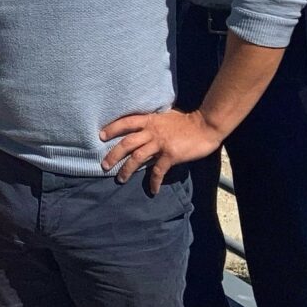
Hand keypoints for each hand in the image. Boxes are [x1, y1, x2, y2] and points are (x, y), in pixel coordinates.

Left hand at [99, 106, 222, 193]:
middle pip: (127, 143)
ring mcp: (160, 143)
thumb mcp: (166, 116)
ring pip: (137, 158)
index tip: (101, 136)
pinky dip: (154, 181)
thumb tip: (144, 127)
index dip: (113, 128)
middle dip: (113, 155)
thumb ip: (154, 122)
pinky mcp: (170, 155)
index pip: (126, 122)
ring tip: (120, 179)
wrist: (205, 126)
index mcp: (150, 121)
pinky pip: (158, 171)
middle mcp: (152, 131)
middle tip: (104, 166)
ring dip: (127, 170)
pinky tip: (153, 190)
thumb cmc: (187, 121)